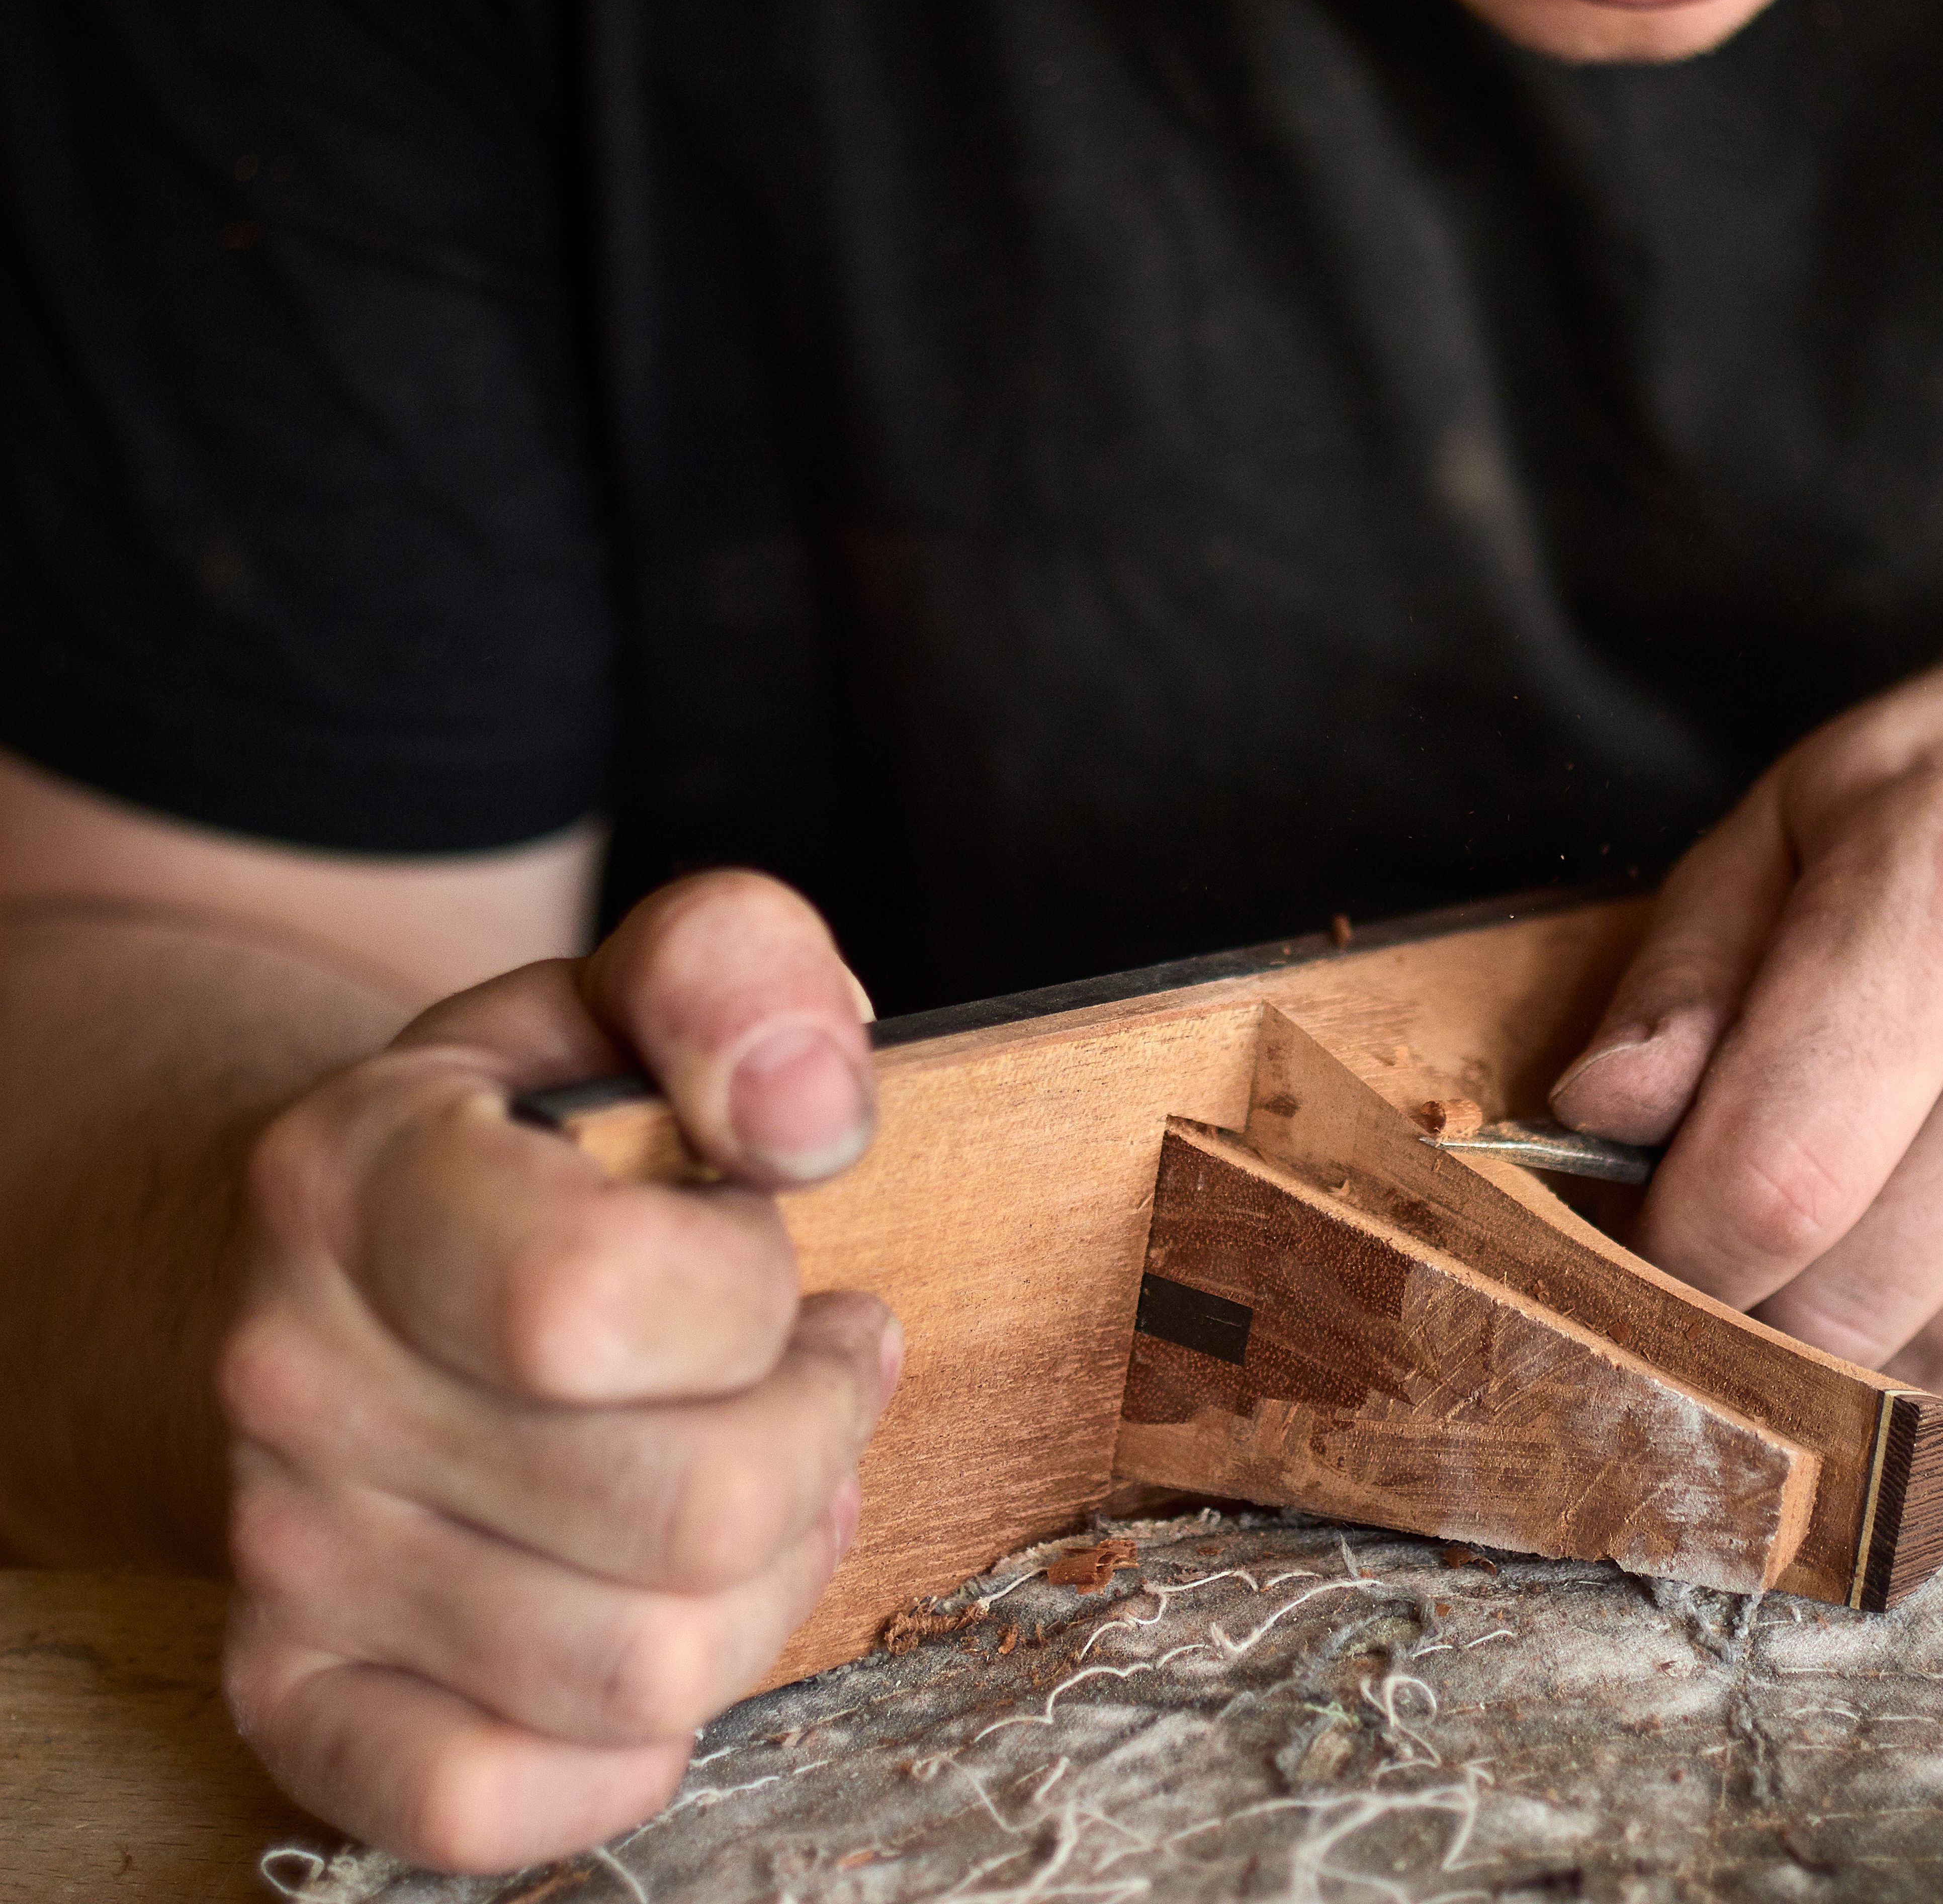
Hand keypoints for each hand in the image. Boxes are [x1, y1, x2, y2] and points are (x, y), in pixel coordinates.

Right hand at [218, 872, 895, 1871]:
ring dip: (766, 1576)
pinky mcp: (299, 1694)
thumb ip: (738, 977)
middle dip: (816, 1437)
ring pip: (646, 1671)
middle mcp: (291, 1379)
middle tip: (809, 1375)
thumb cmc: (529, 1142)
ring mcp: (287, 1555)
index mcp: (353, 1181)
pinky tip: (668, 1618)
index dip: (758, 1292)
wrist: (348, 1256)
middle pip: (688, 1513)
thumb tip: (811, 1109)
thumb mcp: (628, 1000)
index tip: (781, 1262)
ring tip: (759, 1477)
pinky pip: (488, 1804)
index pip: (598, 1299)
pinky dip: (626, 1746)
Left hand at [1552, 620, 1942, 1427]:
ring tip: (1843, 1228)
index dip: (1667, 1246)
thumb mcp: (1808, 809)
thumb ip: (1686, 972)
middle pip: (1847, 1303)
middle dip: (1741, 1307)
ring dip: (1850, 1340)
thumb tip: (1596, 1119)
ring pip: (1937, 1368)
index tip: (1637, 1226)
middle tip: (1723, 1239)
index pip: (1773, 1178)